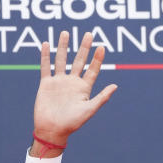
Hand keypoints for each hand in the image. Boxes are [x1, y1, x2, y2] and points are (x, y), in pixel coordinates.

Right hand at [31, 30, 117, 155]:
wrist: (52, 130)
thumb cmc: (72, 123)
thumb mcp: (89, 109)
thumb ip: (102, 97)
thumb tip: (115, 86)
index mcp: (84, 88)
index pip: (93, 70)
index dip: (98, 59)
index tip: (102, 47)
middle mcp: (72, 82)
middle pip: (79, 61)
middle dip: (84, 48)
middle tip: (89, 34)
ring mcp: (59, 81)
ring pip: (62, 60)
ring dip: (64, 47)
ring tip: (66, 33)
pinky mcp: (46, 83)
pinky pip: (46, 66)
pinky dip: (46, 55)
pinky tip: (47, 44)